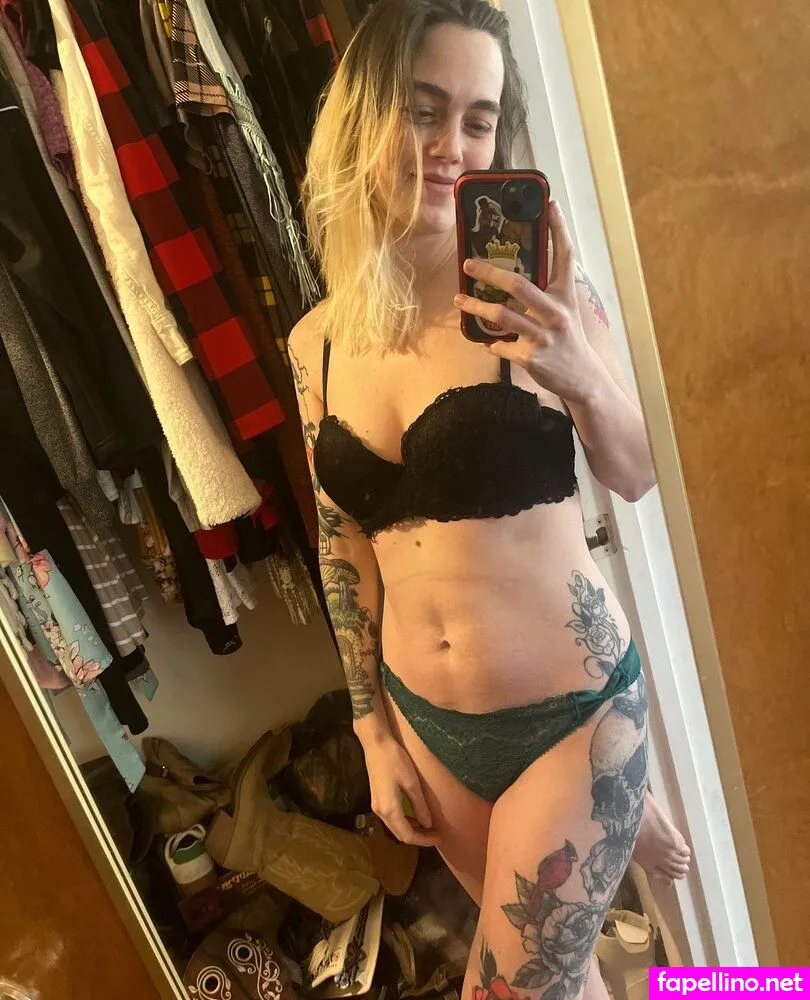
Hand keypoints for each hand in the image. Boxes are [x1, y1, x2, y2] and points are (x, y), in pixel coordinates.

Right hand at [362, 733, 439, 847]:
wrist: (375, 744)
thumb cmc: (395, 760)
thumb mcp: (411, 782)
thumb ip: (419, 805)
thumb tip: (427, 824)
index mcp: (390, 809)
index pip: (407, 835)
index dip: (424, 840)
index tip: (439, 838)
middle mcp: (380, 812)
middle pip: (400, 834)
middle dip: (418, 837)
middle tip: (435, 834)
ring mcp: (376, 806)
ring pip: (394, 828)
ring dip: (411, 830)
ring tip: (428, 827)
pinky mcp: (376, 799)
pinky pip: (391, 819)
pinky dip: (403, 822)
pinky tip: (414, 816)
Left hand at [454, 201, 603, 402]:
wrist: (582, 378)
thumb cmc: (568, 339)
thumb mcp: (566, 310)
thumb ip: (549, 289)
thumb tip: (521, 271)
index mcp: (565, 296)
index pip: (564, 255)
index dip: (558, 229)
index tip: (550, 204)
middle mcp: (556, 313)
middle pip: (518, 285)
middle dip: (490, 272)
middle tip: (468, 264)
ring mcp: (543, 336)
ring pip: (502, 316)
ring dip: (476, 307)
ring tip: (459, 300)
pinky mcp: (532, 358)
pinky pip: (502, 347)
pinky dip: (492, 344)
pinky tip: (485, 341)